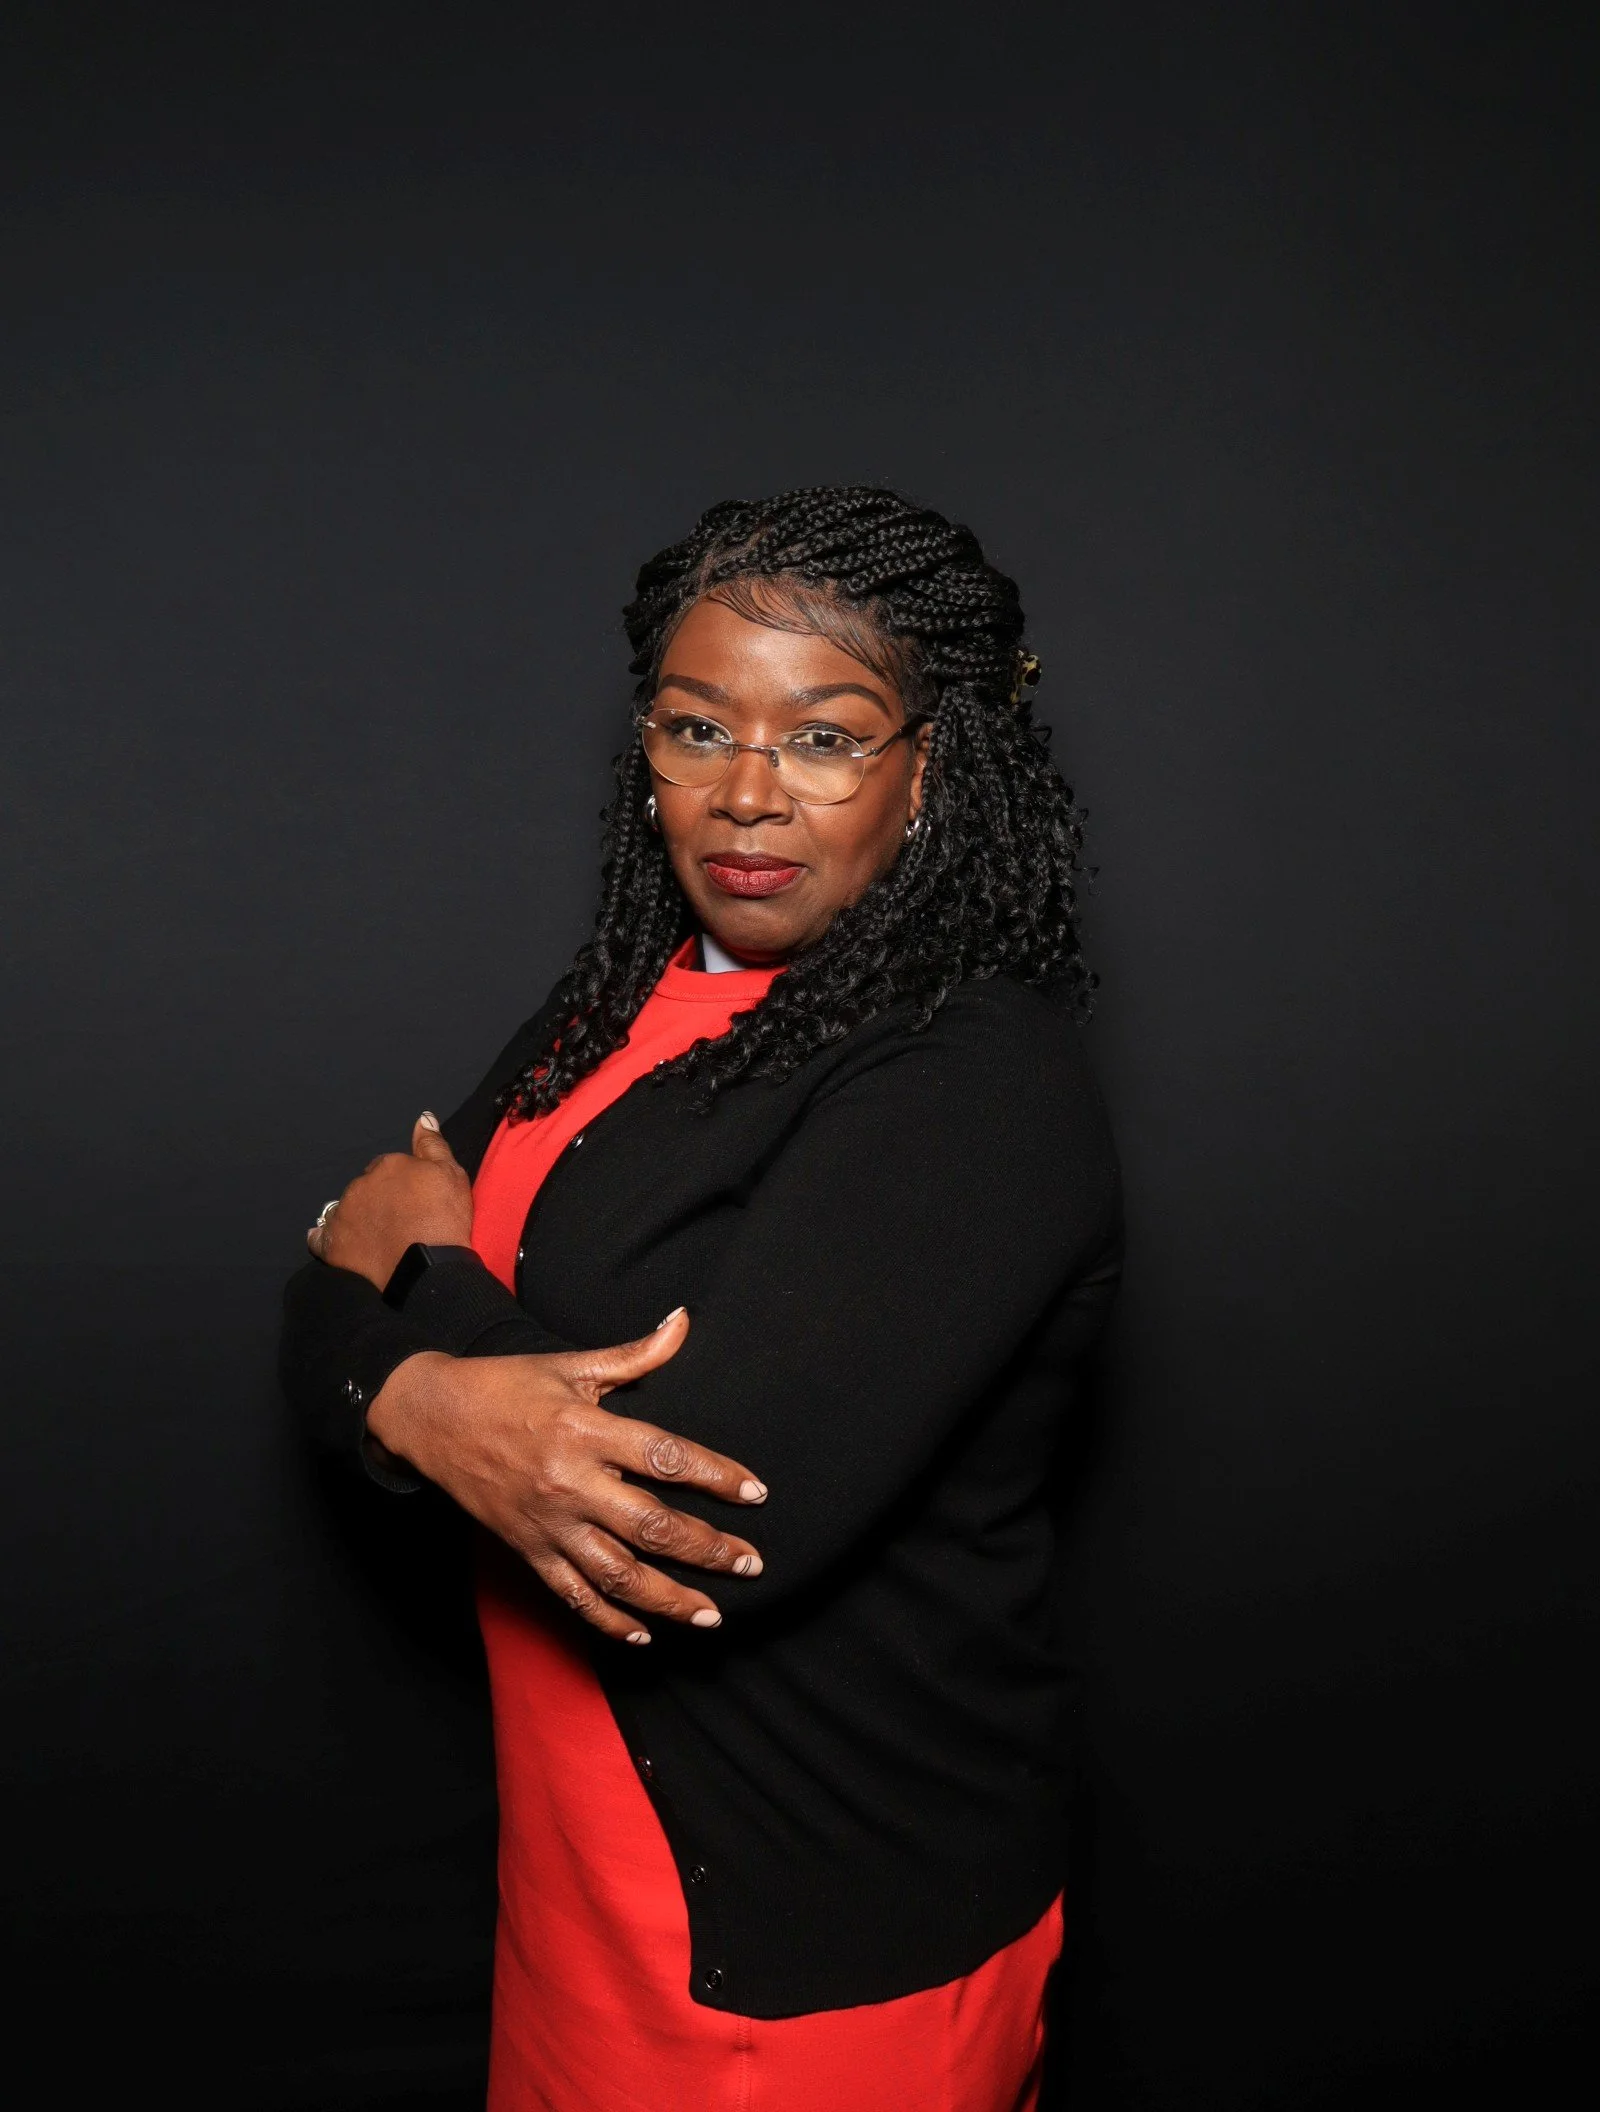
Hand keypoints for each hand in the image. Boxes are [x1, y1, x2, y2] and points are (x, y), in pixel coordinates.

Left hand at [308, 1112, 471, 1289]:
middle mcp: (359, 1185)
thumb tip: (423, 1117)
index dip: (402, 1183)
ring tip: (375, 1234)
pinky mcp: (332, 1245)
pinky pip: (320, 1238)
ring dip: (355, 1216)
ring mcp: (342, 1215)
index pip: (388, 1167)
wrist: (428, 1268)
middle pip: (366, 1187)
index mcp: (387, 1165)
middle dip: (378, 1198)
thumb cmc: (444, 1219)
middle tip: (399, 1218)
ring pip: (344, 1208)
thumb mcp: (451, 1174)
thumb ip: (433, 1144)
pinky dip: (326, 1238)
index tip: (413, 1199)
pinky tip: (337, 1242)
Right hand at [365, 1308, 766, 1643]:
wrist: (430, 1418)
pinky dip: (607, 1621)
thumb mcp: (571, 1364)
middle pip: (651, 1526)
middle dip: (707, 1549)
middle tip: (750, 1563)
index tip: (755, 1493)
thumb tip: (683, 1320)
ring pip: (618, 1574)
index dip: (716, 1476)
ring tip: (712, 1614)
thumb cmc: (506, 1385)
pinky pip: (572, 1596)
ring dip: (669, 1599)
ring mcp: (548, 1524)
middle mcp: (570, 1483)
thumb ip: (635, 1354)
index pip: (665, 1457)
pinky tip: (642, 1635)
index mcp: (585, 1431)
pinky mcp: (527, 1551)